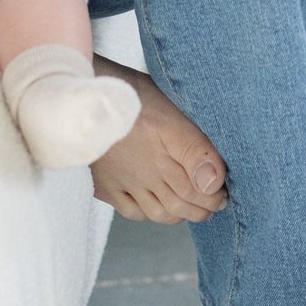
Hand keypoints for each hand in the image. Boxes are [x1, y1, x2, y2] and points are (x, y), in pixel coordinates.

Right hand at [88, 60, 228, 224]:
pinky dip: (147, 214)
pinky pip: (131, 211)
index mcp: (166, 153)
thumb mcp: (169, 108)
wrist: (80, 93)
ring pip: (158, 212)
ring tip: (191, 208)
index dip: (216, 195)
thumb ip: (194, 148)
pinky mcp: (106, 183)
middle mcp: (147, 173)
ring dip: (179, 214)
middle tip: (216, 204)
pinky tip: (154, 206)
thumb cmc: (127, 91)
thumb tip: (214, 183)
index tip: (225, 192)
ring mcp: (125, 181)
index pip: (199, 188)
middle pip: (180, 204)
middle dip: (203, 208)